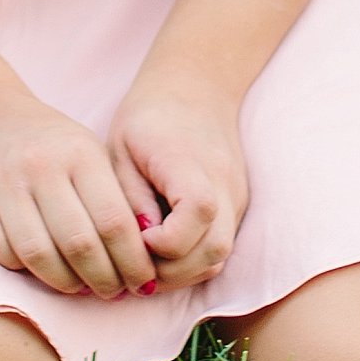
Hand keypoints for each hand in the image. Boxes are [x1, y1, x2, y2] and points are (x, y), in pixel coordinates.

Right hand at [0, 98, 160, 298]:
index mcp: (79, 153)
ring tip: (79, 287)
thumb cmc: (53, 146)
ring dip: (64, 282)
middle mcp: (40, 164)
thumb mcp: (91, 155)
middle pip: (78, 243)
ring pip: (36, 253)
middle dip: (102, 279)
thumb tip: (141, 261)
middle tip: (113, 293)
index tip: (142, 282)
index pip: (113, 221)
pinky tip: (37, 269)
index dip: (132, 261)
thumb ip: (115, 199)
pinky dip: (19, 268)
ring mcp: (0, 179)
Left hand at [111, 72, 248, 291]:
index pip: (197, 214)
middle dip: (171, 272)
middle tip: (135, 265)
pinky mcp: (237, 206)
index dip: (164, 242)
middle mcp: (224, 183)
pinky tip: (165, 253)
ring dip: (183, 272)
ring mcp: (236, 197)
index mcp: (191, 161)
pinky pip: (220, 247)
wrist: (195, 88)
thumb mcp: (122, 149)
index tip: (135, 236)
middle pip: (214, 249)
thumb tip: (139, 245)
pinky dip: (193, 260)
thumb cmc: (148, 118)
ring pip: (220, 257)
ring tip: (148, 263)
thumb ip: (130, 198)